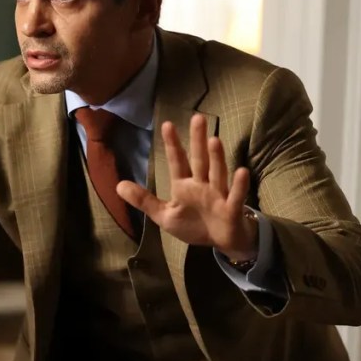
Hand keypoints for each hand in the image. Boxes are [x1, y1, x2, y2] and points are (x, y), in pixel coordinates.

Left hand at [116, 114, 257, 259]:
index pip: (177, 161)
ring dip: (216, 158)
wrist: (220, 242)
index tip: (166, 125)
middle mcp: (202, 184)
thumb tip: (118, 185)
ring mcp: (218, 194)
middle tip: (197, 118)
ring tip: (214, 140)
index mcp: (185, 185)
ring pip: (217, 173)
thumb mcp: (165, 215)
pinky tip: (242, 171)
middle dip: (197, 141)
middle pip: (200, 160)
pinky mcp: (231, 208)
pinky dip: (239, 185)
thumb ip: (144, 200)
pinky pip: (236, 195)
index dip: (172, 144)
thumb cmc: (194, 225)